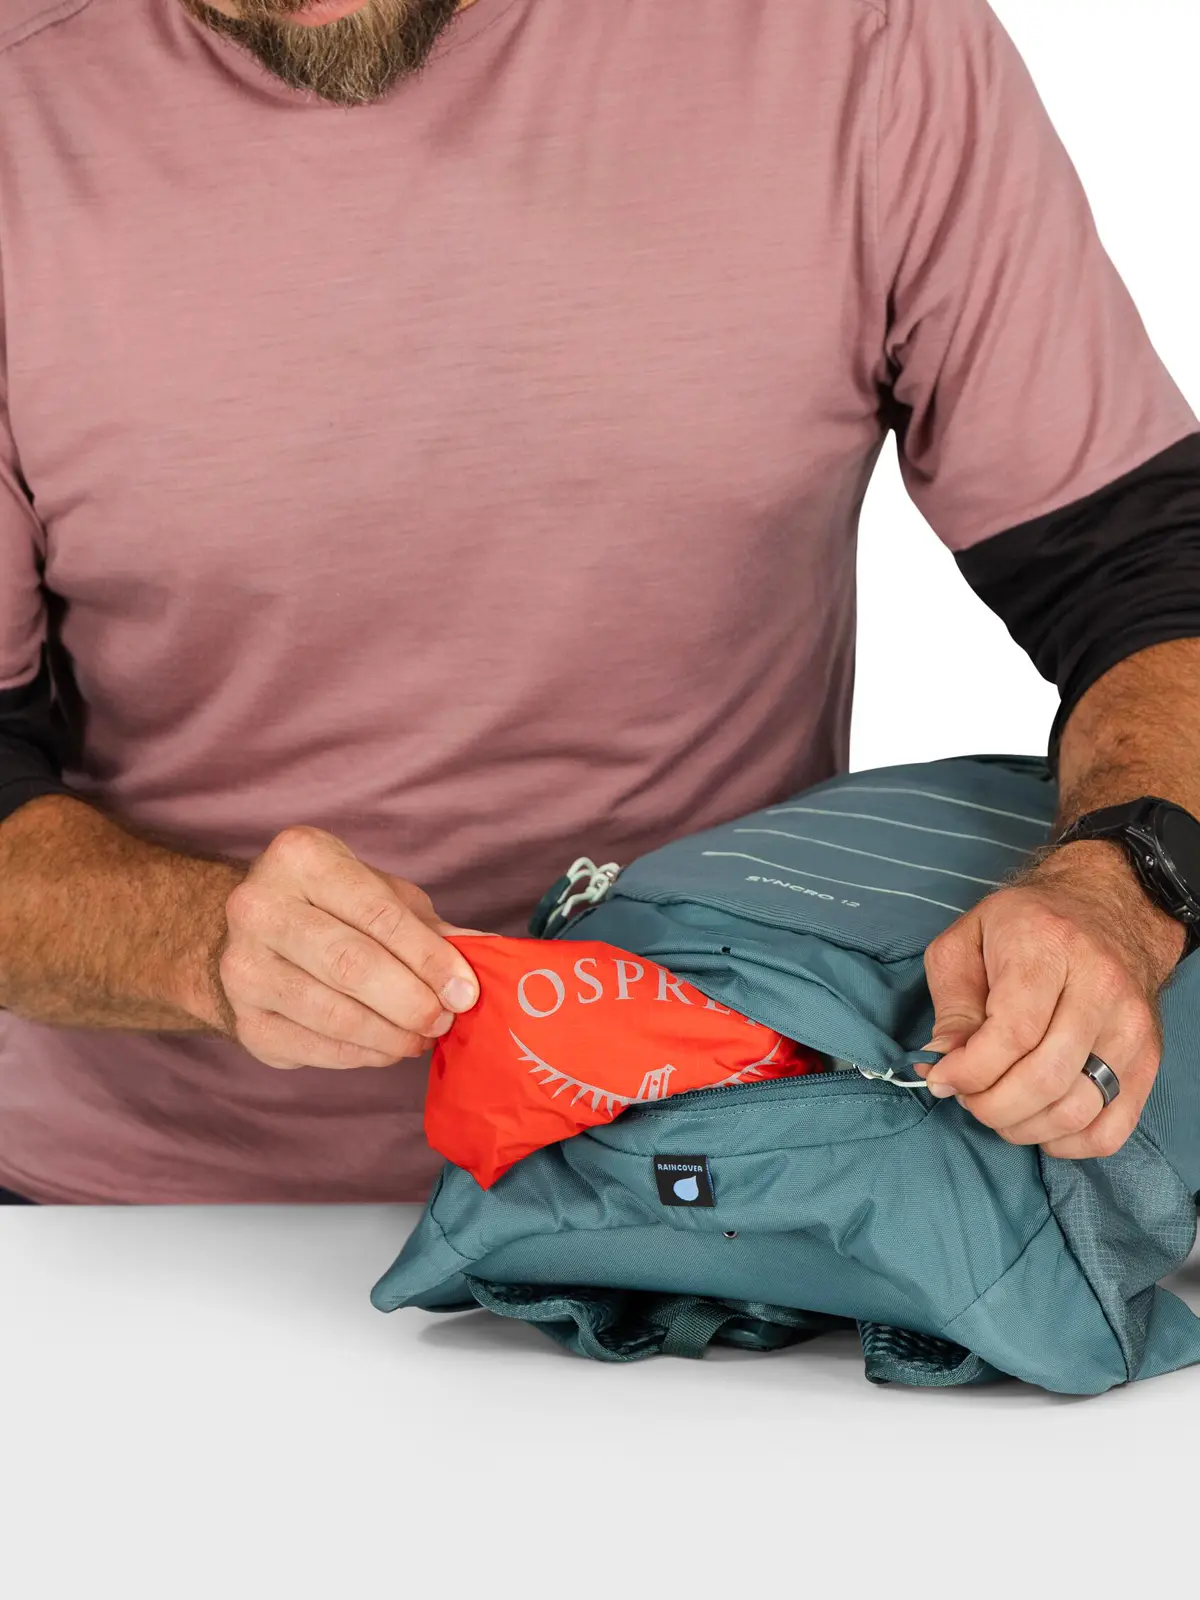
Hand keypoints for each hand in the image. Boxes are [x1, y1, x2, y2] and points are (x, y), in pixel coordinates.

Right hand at [215, 826, 481, 1069]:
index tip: (465, 991)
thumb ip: (429, 927)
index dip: (427, 958)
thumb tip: (488, 953)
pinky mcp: (243, 1019)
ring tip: (422, 1038)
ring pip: (330, 1013)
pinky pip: (313, 1048)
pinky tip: (388, 1048)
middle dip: (410, 1001)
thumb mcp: (381, 895)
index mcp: (301, 858)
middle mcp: (259, 906)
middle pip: (349, 965)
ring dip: (389, 1035)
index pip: (376, 914)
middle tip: (445, 1020)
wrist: (255, 932)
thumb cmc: (335, 906)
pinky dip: (361, 1055)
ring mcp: (241, 965)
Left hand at [920, 841, 1184, 1158]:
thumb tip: (944, 1062)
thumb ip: (952, 1003)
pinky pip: (1112, 1128)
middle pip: (1045, 1078)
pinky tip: (1038, 1122)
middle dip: (990, 1104)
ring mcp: (1131, 1028)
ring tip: (996, 1107)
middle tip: (967, 1096)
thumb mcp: (967, 941)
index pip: (1013, 1034)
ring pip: (1077, 1110)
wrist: (1108, 908)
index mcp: (1050, 948)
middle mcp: (1101, 988)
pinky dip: (1068, 1142)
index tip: (943, 1078)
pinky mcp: (1148, 1060)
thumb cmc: (1027, 925)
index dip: (970, 1070)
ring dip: (1023, 1126)